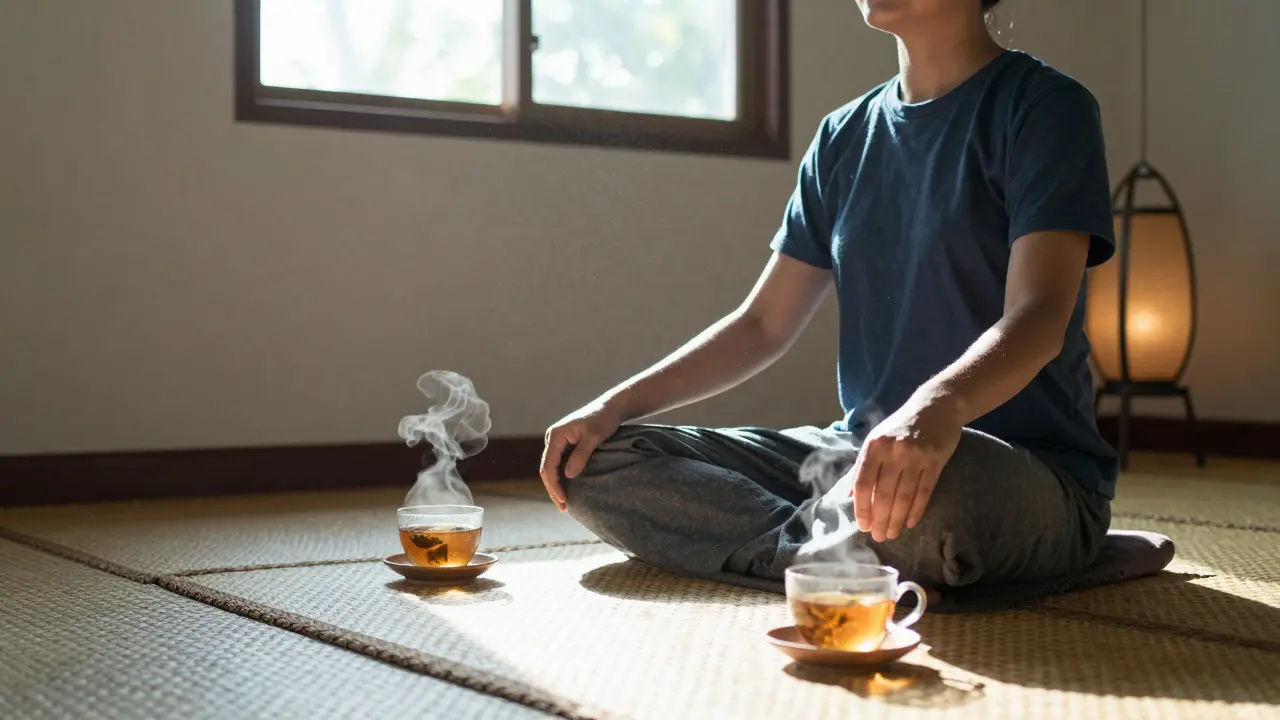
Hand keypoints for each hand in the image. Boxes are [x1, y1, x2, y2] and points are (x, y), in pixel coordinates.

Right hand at [540, 398, 625, 510]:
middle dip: (553, 489)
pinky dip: (561, 477)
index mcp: (556, 435)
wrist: (610, 407)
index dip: (554, 485)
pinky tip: (568, 488)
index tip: (563, 500)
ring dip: (556, 484)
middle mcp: (552, 437)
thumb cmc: (603, 420)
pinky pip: (558, 463)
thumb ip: (581, 455)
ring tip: (564, 503)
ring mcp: (557, 441)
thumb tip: (569, 475)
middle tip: (563, 508)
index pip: (548, 465)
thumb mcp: (594, 438)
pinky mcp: (564, 444)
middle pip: (546, 468)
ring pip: (551, 467)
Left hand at [848, 395, 962, 541]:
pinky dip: (916, 510)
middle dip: (879, 519)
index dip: (861, 507)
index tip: (862, 525)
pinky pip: (924, 491)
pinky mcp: (935, 461)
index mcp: (874, 446)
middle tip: (878, 536)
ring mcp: (916, 456)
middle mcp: (893, 451)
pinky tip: (910, 522)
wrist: (935, 406)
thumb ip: (861, 465)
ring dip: (896, 519)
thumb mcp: (875, 439)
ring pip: (903, 496)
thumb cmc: (900, 426)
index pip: (862, 483)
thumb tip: (846, 493)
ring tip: (892, 533)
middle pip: (883, 494)